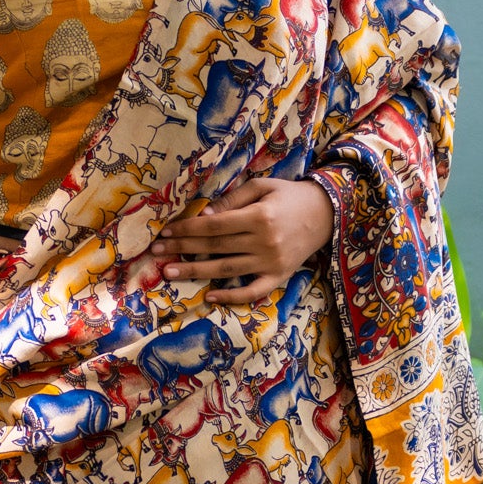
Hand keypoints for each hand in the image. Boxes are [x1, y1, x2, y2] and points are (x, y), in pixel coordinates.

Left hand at [155, 177, 334, 305]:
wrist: (326, 214)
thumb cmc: (289, 196)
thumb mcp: (262, 187)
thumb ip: (233, 200)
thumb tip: (204, 215)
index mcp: (259, 216)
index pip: (214, 225)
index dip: (188, 229)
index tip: (166, 233)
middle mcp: (264, 241)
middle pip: (215, 247)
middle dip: (183, 249)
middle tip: (156, 253)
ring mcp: (271, 262)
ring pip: (226, 269)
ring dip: (195, 272)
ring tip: (169, 272)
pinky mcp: (279, 277)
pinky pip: (252, 291)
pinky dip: (231, 296)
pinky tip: (209, 296)